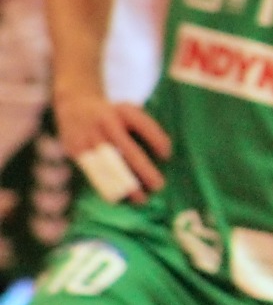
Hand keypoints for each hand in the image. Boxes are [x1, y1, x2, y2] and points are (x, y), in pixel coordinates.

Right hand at [53, 88, 170, 200]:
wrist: (74, 105)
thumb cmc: (113, 115)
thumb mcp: (129, 111)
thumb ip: (144, 129)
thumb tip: (162, 159)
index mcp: (123, 111)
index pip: (143, 125)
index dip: (157, 141)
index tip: (167, 156)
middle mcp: (105, 122)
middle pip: (127, 149)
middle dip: (144, 170)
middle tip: (158, 186)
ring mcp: (88, 136)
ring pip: (108, 165)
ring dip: (125, 184)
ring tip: (141, 199)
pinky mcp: (75, 149)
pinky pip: (92, 171)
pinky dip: (106, 186)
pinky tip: (118, 198)